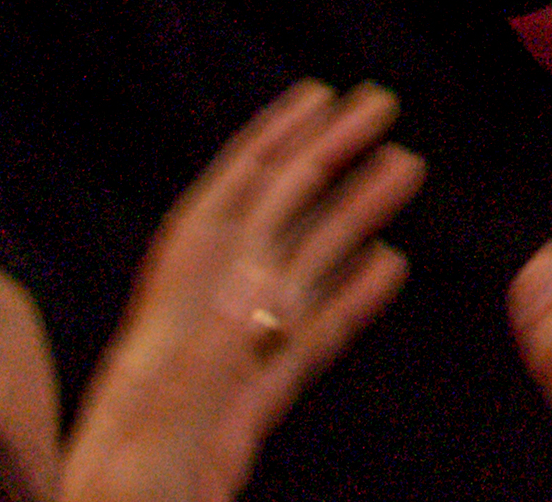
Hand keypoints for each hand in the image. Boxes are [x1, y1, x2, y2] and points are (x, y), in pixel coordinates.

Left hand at [56, 81, 420, 501]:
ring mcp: (212, 384)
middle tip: (379, 111)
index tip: (316, 99)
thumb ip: (201, 369)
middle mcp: (185, 346)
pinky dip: (346, 302)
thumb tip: (257, 278)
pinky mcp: (234, 425)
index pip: (221, 222)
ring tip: (401, 173)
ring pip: (290, 284)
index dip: (265, 153)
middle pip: (262, 234)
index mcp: (159, 343)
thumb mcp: (149, 452)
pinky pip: (299, 348)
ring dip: (346, 222)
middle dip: (318, 165)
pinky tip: (386, 269)